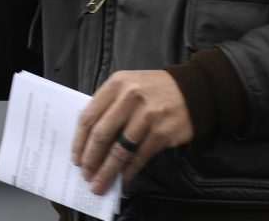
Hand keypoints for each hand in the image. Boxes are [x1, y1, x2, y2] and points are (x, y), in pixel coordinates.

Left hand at [72, 69, 194, 192]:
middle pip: (102, 134)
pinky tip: (122, 179)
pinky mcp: (162, 132)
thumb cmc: (154, 90)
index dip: (79, 141)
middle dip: (91, 159)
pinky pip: (139, 157)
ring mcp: (147, 115)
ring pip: (120, 150)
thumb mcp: (129, 85)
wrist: (193, 89)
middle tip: (86, 175)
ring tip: (100, 184)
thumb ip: (110, 105)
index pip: (89, 116)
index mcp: (116, 84)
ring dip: (107, 171)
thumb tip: (90, 140)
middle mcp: (130, 97)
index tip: (75, 159)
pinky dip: (129, 171)